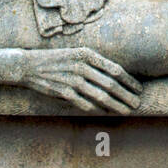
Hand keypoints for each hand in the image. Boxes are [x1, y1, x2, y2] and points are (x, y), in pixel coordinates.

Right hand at [15, 47, 141, 113]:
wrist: (29, 65)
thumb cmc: (57, 60)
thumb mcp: (77, 55)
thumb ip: (95, 64)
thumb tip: (117, 77)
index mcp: (87, 54)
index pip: (115, 69)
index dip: (129, 81)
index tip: (139, 89)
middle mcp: (81, 66)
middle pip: (111, 84)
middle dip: (127, 96)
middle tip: (137, 104)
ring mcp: (72, 80)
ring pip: (101, 96)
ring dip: (117, 106)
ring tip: (126, 111)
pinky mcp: (63, 92)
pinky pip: (86, 104)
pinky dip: (98, 109)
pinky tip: (106, 113)